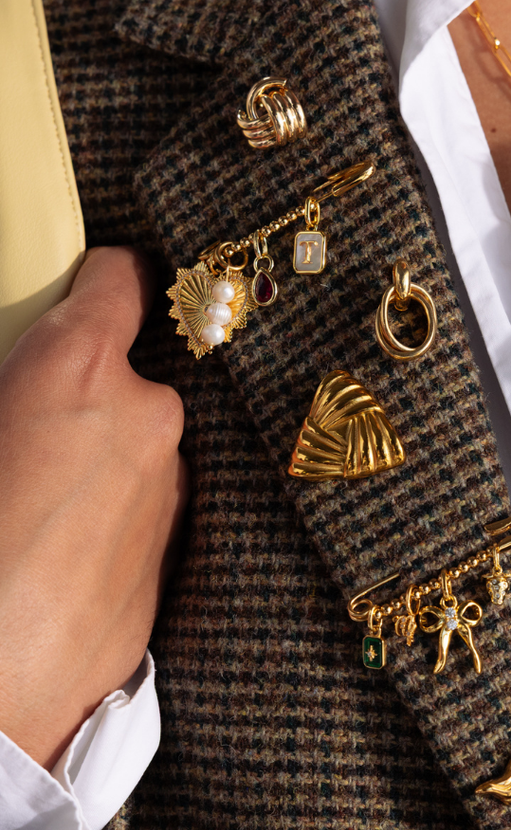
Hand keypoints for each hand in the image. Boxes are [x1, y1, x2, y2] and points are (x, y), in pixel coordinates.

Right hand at [0, 247, 188, 769]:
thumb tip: (23, 377)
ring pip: (134, 442)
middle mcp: (146, 419)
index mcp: (80, 375)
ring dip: (95, 454)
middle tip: (23, 429)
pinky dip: (109, 509)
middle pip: (125, 374)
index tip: (82, 284)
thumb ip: (9, 384)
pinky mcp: (175, 549)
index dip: (97, 276)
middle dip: (79, 390)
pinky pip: (142, 502)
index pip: (120, 279)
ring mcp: (168, 489)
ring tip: (31, 508)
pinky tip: (57, 553)